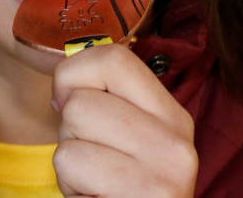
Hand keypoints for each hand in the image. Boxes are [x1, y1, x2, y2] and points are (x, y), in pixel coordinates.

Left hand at [52, 44, 197, 196]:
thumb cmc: (118, 196)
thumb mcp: (123, 144)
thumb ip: (105, 104)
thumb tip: (64, 80)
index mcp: (173, 117)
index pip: (115, 58)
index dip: (74, 75)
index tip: (69, 104)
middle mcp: (177, 140)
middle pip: (81, 100)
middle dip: (68, 133)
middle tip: (93, 164)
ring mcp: (165, 174)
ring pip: (71, 129)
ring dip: (67, 163)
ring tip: (95, 185)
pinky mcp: (145, 196)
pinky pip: (72, 162)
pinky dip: (69, 186)